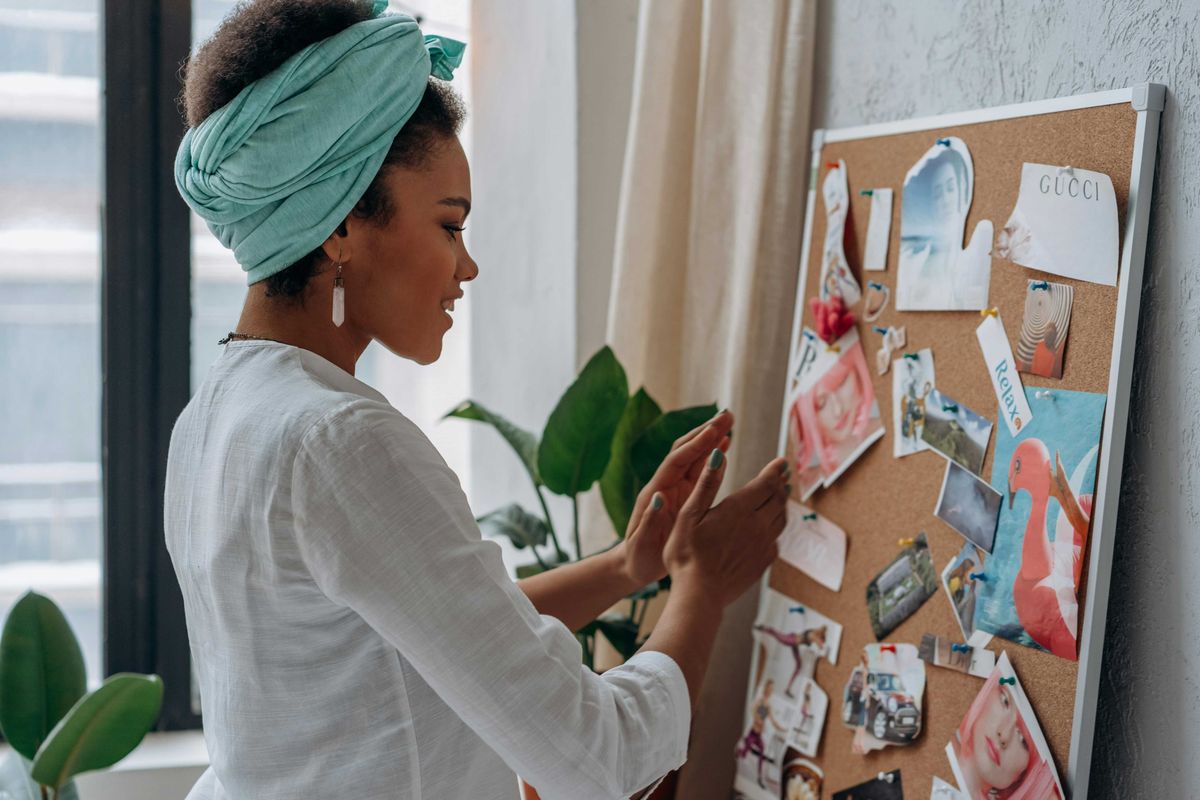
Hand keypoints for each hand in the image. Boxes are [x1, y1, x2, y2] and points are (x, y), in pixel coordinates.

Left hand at [618, 410, 733, 586]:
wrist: (634, 565)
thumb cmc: (638, 558)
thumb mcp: (641, 544)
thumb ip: (649, 520)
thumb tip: (658, 496)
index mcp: (655, 493)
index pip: (676, 461)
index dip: (695, 445)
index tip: (714, 430)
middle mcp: (666, 484)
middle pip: (686, 450)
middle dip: (706, 431)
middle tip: (727, 415)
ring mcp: (676, 488)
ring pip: (694, 456)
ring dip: (710, 438)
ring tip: (729, 421)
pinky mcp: (684, 495)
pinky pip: (700, 470)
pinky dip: (713, 455)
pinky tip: (725, 445)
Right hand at [662, 450, 789, 608]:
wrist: (699, 595)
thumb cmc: (687, 554)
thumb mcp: (689, 515)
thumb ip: (706, 484)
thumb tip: (718, 456)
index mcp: (739, 509)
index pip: (765, 483)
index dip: (774, 471)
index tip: (781, 462)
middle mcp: (757, 525)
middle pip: (777, 499)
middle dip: (780, 485)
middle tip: (783, 476)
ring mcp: (763, 545)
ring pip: (781, 519)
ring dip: (782, 505)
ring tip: (780, 497)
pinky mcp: (763, 562)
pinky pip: (776, 540)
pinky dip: (776, 528)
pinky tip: (769, 529)